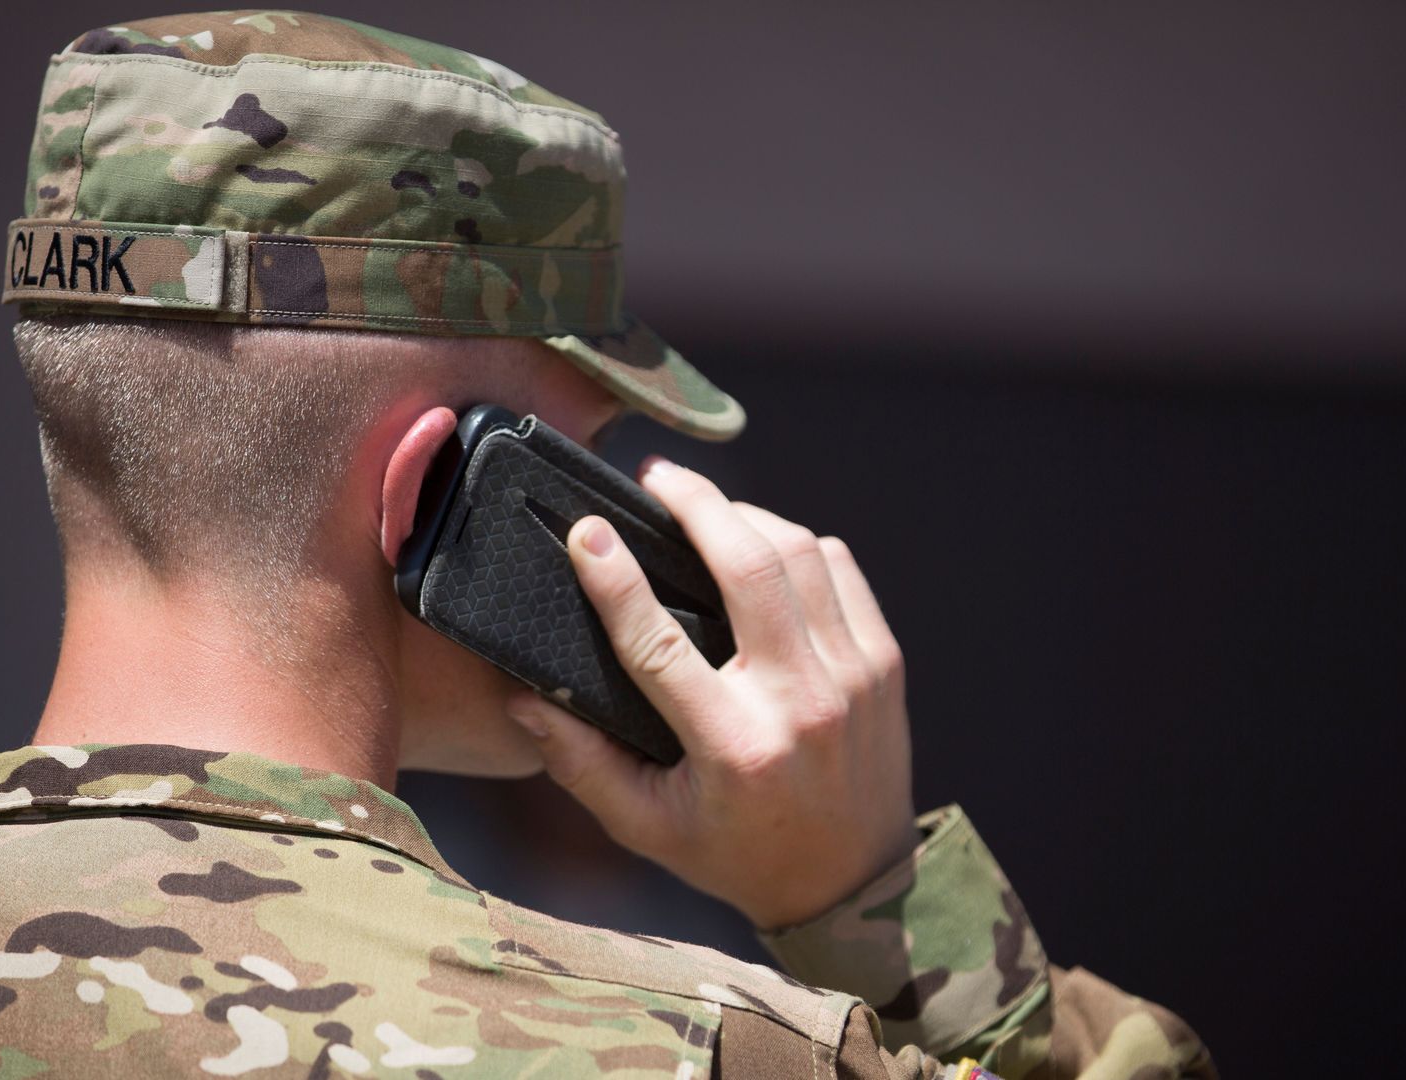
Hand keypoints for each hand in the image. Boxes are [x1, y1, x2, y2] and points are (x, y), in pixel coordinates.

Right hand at [505, 457, 915, 929]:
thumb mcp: (648, 826)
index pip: (661, 644)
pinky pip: (840, 568)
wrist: (853, 883)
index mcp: (733, 746)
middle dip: (696, 503)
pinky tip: (763, 544)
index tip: (586, 530)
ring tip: (703, 508)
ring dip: (745, 516)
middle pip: (747, 566)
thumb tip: (523, 699)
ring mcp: (851, 677)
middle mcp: (799, 702)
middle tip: (656, 477)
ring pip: (799, 553)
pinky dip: (798, 543)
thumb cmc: (738, 853)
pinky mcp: (883, 663)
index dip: (616, 579)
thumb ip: (582, 763)